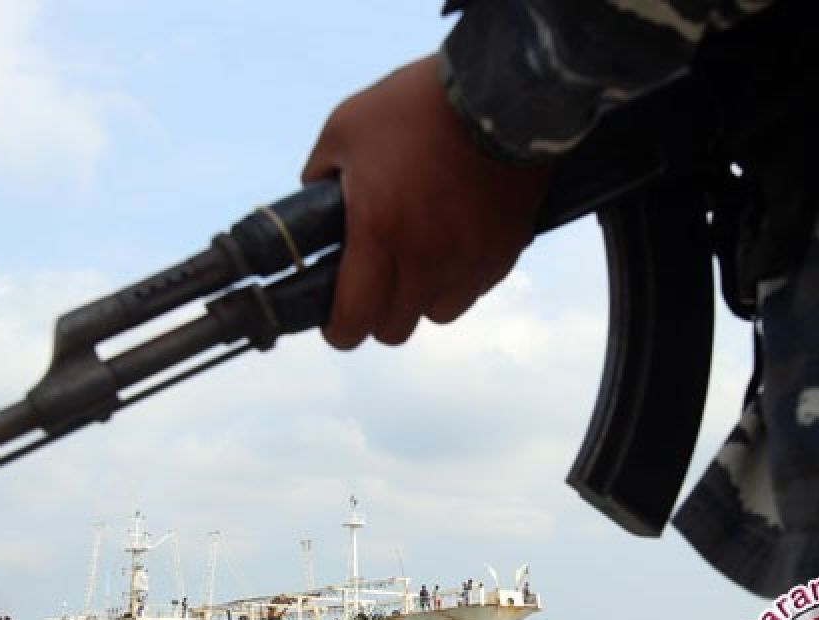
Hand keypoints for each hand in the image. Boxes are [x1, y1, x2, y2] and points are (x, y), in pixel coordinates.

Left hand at [302, 55, 550, 349]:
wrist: (503, 89)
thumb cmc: (417, 104)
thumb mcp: (345, 128)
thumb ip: (319, 176)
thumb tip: (313, 208)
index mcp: (378, 232)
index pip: (354, 320)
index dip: (339, 330)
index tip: (336, 320)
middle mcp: (425, 258)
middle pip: (395, 328)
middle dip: (377, 314)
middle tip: (373, 285)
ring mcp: (470, 259)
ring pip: (437, 314)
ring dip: (420, 298)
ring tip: (416, 263)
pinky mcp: (505, 251)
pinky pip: (474, 288)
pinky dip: (458, 278)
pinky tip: (451, 244)